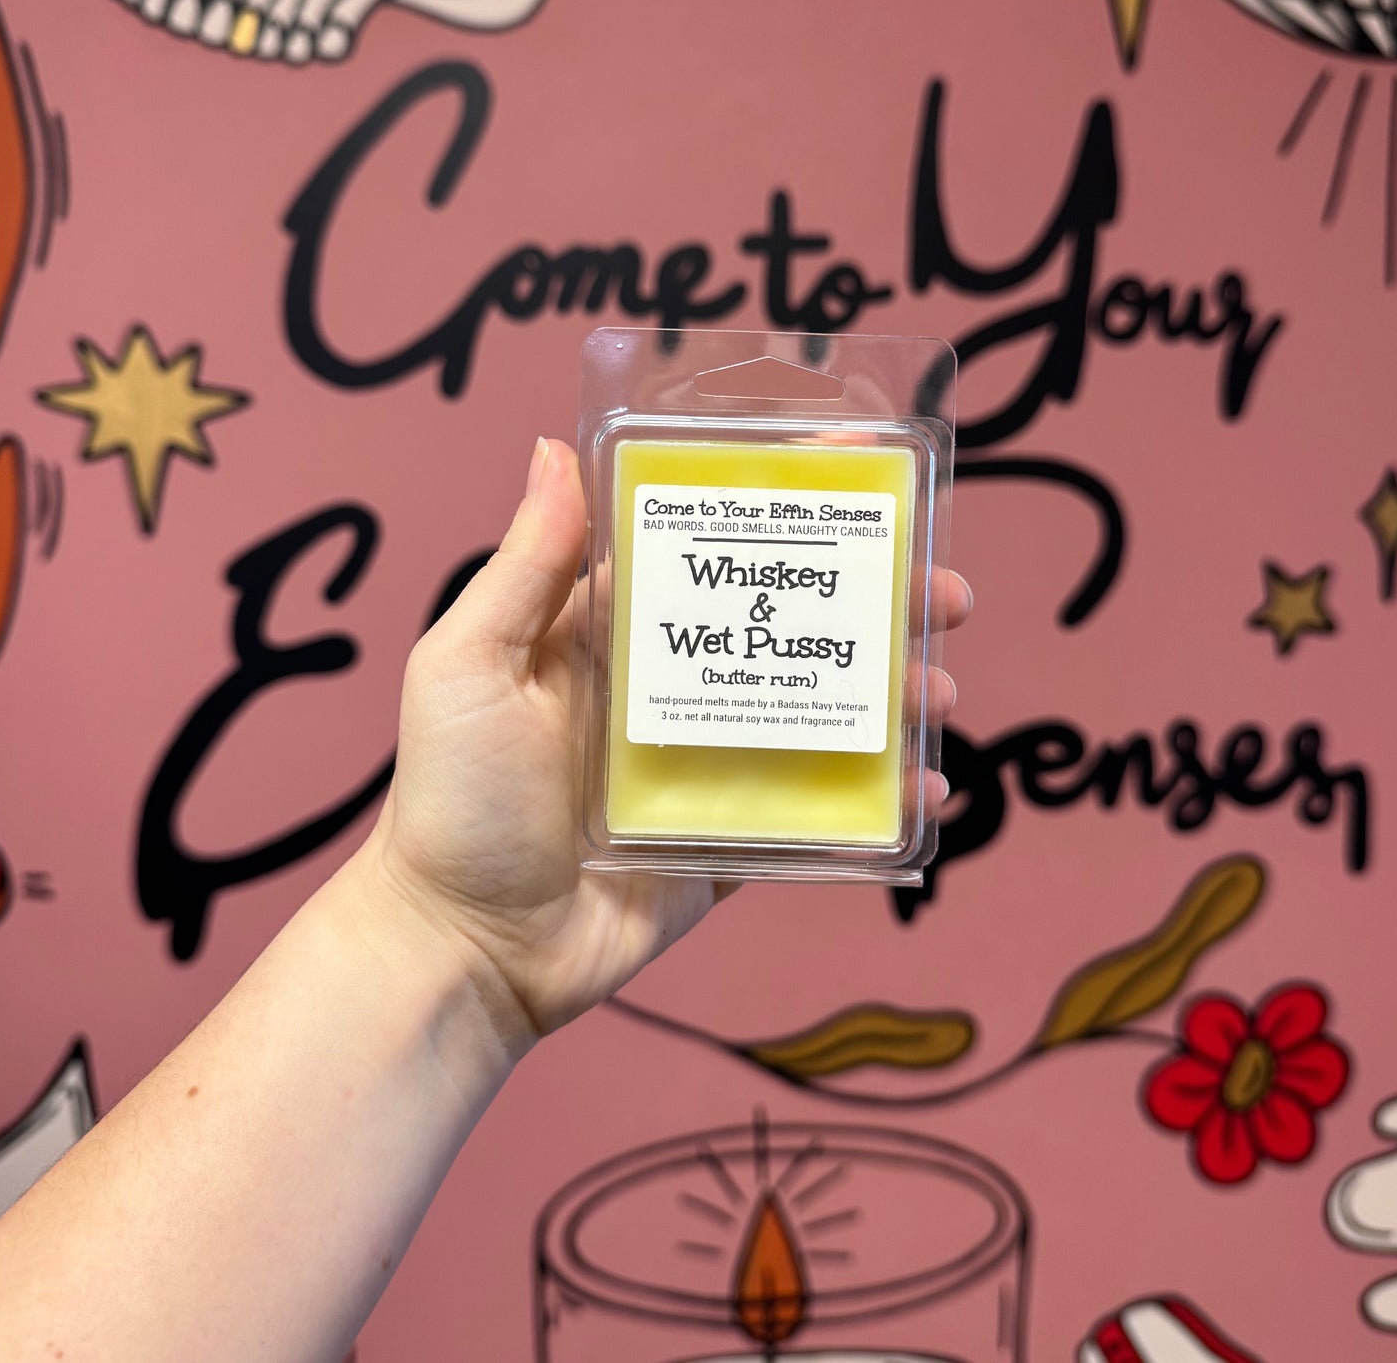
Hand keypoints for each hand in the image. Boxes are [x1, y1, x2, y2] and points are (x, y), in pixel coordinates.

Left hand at [360, 438, 970, 1052]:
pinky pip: (820, 815)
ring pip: (821, 713)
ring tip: (938, 695)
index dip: (786, 501)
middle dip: (876, 602)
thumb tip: (552, 448)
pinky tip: (926, 794)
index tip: (864, 463)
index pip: (713, 544)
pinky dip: (879, 805)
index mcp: (619, 631)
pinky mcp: (732, 841)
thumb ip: (524, 567)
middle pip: (791, 625)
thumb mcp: (470, 665)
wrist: (467, 948)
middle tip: (944, 594)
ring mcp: (711, 765)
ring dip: (892, 697)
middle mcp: (674, 687)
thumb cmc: (452, 800)